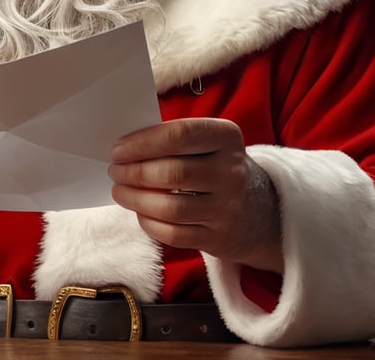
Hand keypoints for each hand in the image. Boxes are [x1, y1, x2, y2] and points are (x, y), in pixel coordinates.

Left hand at [108, 117, 281, 271]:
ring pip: (170, 207)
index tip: (117, 150)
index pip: (180, 135)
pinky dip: (148, 223)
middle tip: (115, 171)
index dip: (142, 143)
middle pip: (172, 173)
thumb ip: (173, 140)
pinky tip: (140, 212)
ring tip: (120, 191)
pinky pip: (174, 234)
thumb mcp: (208, 143)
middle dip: (134, 172)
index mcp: (227, 137)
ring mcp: (228, 208)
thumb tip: (125, 147)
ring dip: (135, 199)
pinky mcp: (219, 238)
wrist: (258, 209)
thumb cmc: (215, 167)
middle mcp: (231, 172)